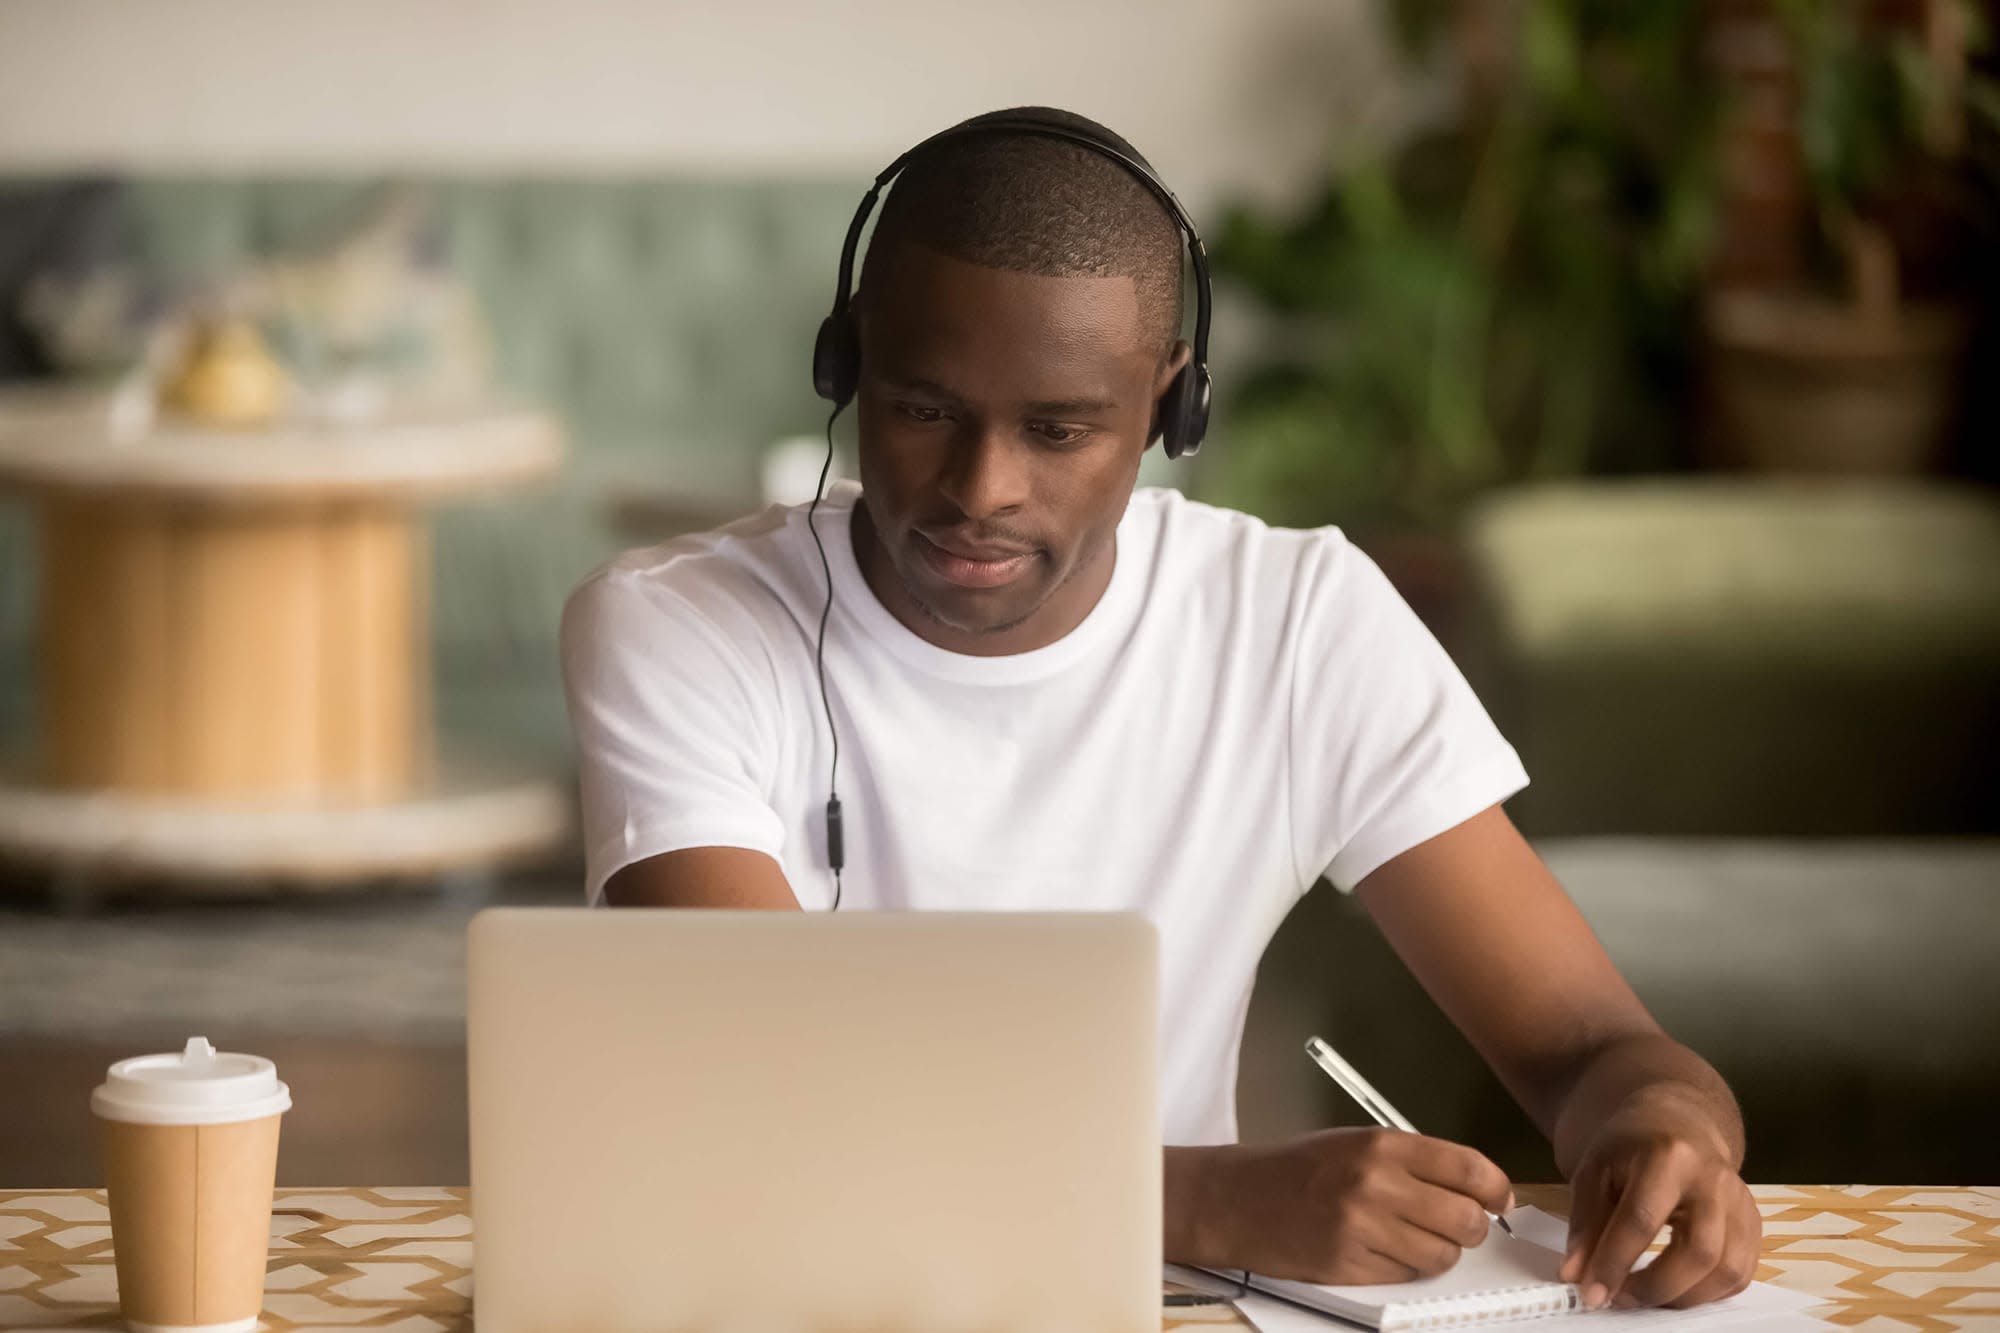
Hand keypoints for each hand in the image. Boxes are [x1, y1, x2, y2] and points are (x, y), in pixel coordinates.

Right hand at [1169, 1128, 1513, 1283]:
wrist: (1236, 1198)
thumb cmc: (1296, 1169)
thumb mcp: (1355, 1142)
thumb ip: (1412, 1161)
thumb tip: (1474, 1187)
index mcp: (1381, 1144)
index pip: (1469, 1169)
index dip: (1496, 1189)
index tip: (1499, 1199)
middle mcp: (1375, 1183)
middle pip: (1466, 1219)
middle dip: (1472, 1227)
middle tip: (1459, 1225)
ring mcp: (1362, 1227)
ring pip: (1442, 1255)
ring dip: (1438, 1252)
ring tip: (1412, 1238)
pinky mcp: (1349, 1264)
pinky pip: (1407, 1275)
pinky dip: (1404, 1268)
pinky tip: (1380, 1250)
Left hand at [1560, 1097, 1761, 1309]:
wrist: (1678, 1123)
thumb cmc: (1630, 1148)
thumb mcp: (1594, 1171)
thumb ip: (1585, 1224)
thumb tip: (1574, 1276)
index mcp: (1669, 1156)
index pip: (1643, 1219)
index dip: (1615, 1262)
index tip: (1592, 1294)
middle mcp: (1714, 1180)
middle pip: (1698, 1251)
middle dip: (1655, 1287)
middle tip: (1619, 1299)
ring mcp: (1741, 1203)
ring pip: (1727, 1270)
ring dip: (1683, 1297)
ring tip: (1644, 1296)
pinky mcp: (1754, 1224)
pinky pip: (1741, 1274)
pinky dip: (1708, 1294)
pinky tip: (1675, 1288)